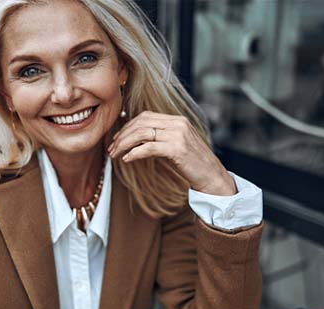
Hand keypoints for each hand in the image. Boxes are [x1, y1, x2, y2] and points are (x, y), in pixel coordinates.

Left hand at [108, 111, 236, 195]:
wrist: (213, 177)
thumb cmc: (194, 164)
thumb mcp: (176, 146)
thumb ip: (160, 138)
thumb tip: (136, 141)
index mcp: (177, 120)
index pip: (145, 116)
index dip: (127, 126)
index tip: (117, 139)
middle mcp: (178, 124)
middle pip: (141, 123)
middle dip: (122, 136)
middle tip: (111, 149)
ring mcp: (178, 135)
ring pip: (142, 134)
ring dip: (124, 144)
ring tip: (115, 155)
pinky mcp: (177, 149)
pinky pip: (149, 147)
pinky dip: (135, 153)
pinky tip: (127, 159)